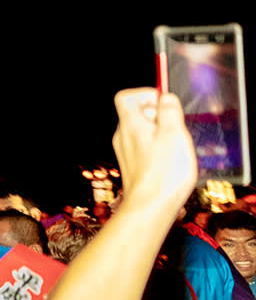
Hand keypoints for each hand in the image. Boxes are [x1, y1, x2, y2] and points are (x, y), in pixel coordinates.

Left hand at [111, 88, 196, 214]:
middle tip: (175, 127)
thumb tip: (165, 97)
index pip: (126, 96)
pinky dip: (158, 148)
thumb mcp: (174, 133)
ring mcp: (126, 152)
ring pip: (142, 132)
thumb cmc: (164, 172)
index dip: (145, 94)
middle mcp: (123, 136)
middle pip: (136, 113)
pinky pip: (144, 148)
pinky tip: (171, 160)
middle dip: (158, 115)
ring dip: (161, 133)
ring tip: (176, 146)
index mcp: (130, 124)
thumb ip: (169, 111)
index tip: (164, 102)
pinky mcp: (133, 166)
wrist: (151, 206)